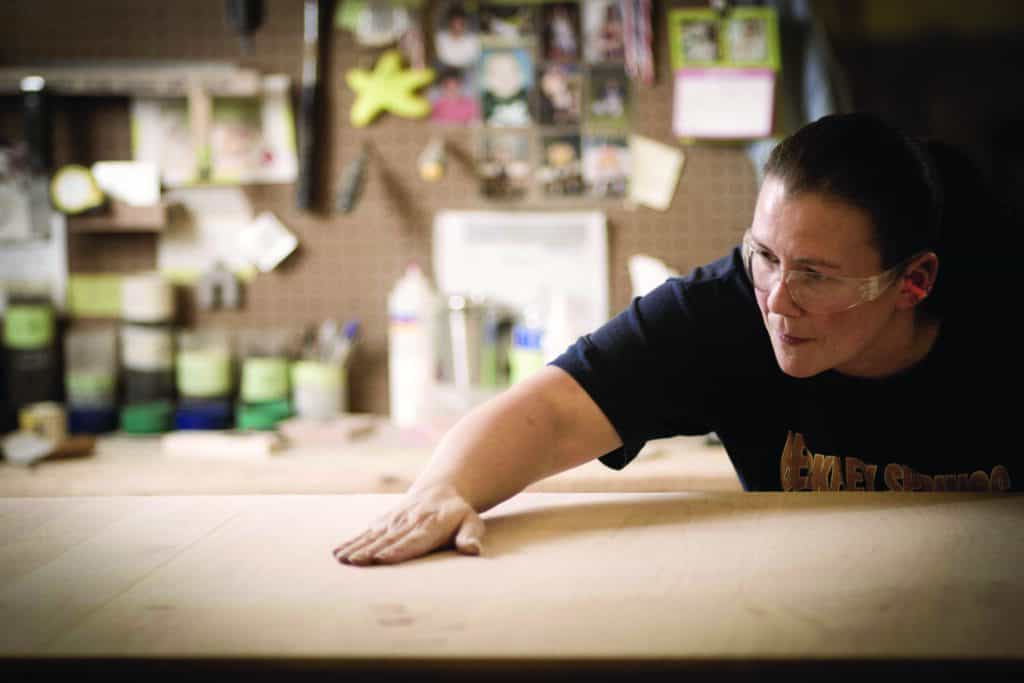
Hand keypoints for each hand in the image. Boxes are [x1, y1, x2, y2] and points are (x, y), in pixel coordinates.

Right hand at [332, 484, 484, 565]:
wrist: (441, 489)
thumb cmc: (459, 514)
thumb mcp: (472, 523)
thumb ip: (470, 536)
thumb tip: (473, 549)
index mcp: (431, 525)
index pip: (413, 540)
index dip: (398, 550)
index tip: (382, 559)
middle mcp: (409, 521)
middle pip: (389, 539)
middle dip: (371, 551)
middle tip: (355, 562)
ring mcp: (394, 520)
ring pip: (374, 536)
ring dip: (357, 547)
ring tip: (342, 560)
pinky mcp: (384, 521)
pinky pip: (366, 532)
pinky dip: (352, 542)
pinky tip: (338, 553)